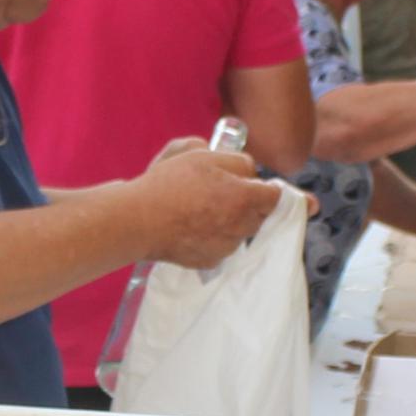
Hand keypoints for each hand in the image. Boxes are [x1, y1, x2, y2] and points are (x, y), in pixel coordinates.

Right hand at [132, 136, 276, 267]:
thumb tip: (245, 169)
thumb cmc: (170, 184)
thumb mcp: (203, 154)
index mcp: (244, 197)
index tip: (263, 187)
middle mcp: (240, 226)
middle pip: (260, 215)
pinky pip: (221, 246)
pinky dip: (213, 238)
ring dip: (231, 222)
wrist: (139, 220)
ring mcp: (226, 247)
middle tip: (224, 193)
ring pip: (240, 232)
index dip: (270, 189)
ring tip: (202, 209)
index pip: (276, 196)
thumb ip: (235, 160)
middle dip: (249, 204)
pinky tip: (192, 227)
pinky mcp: (210, 261)